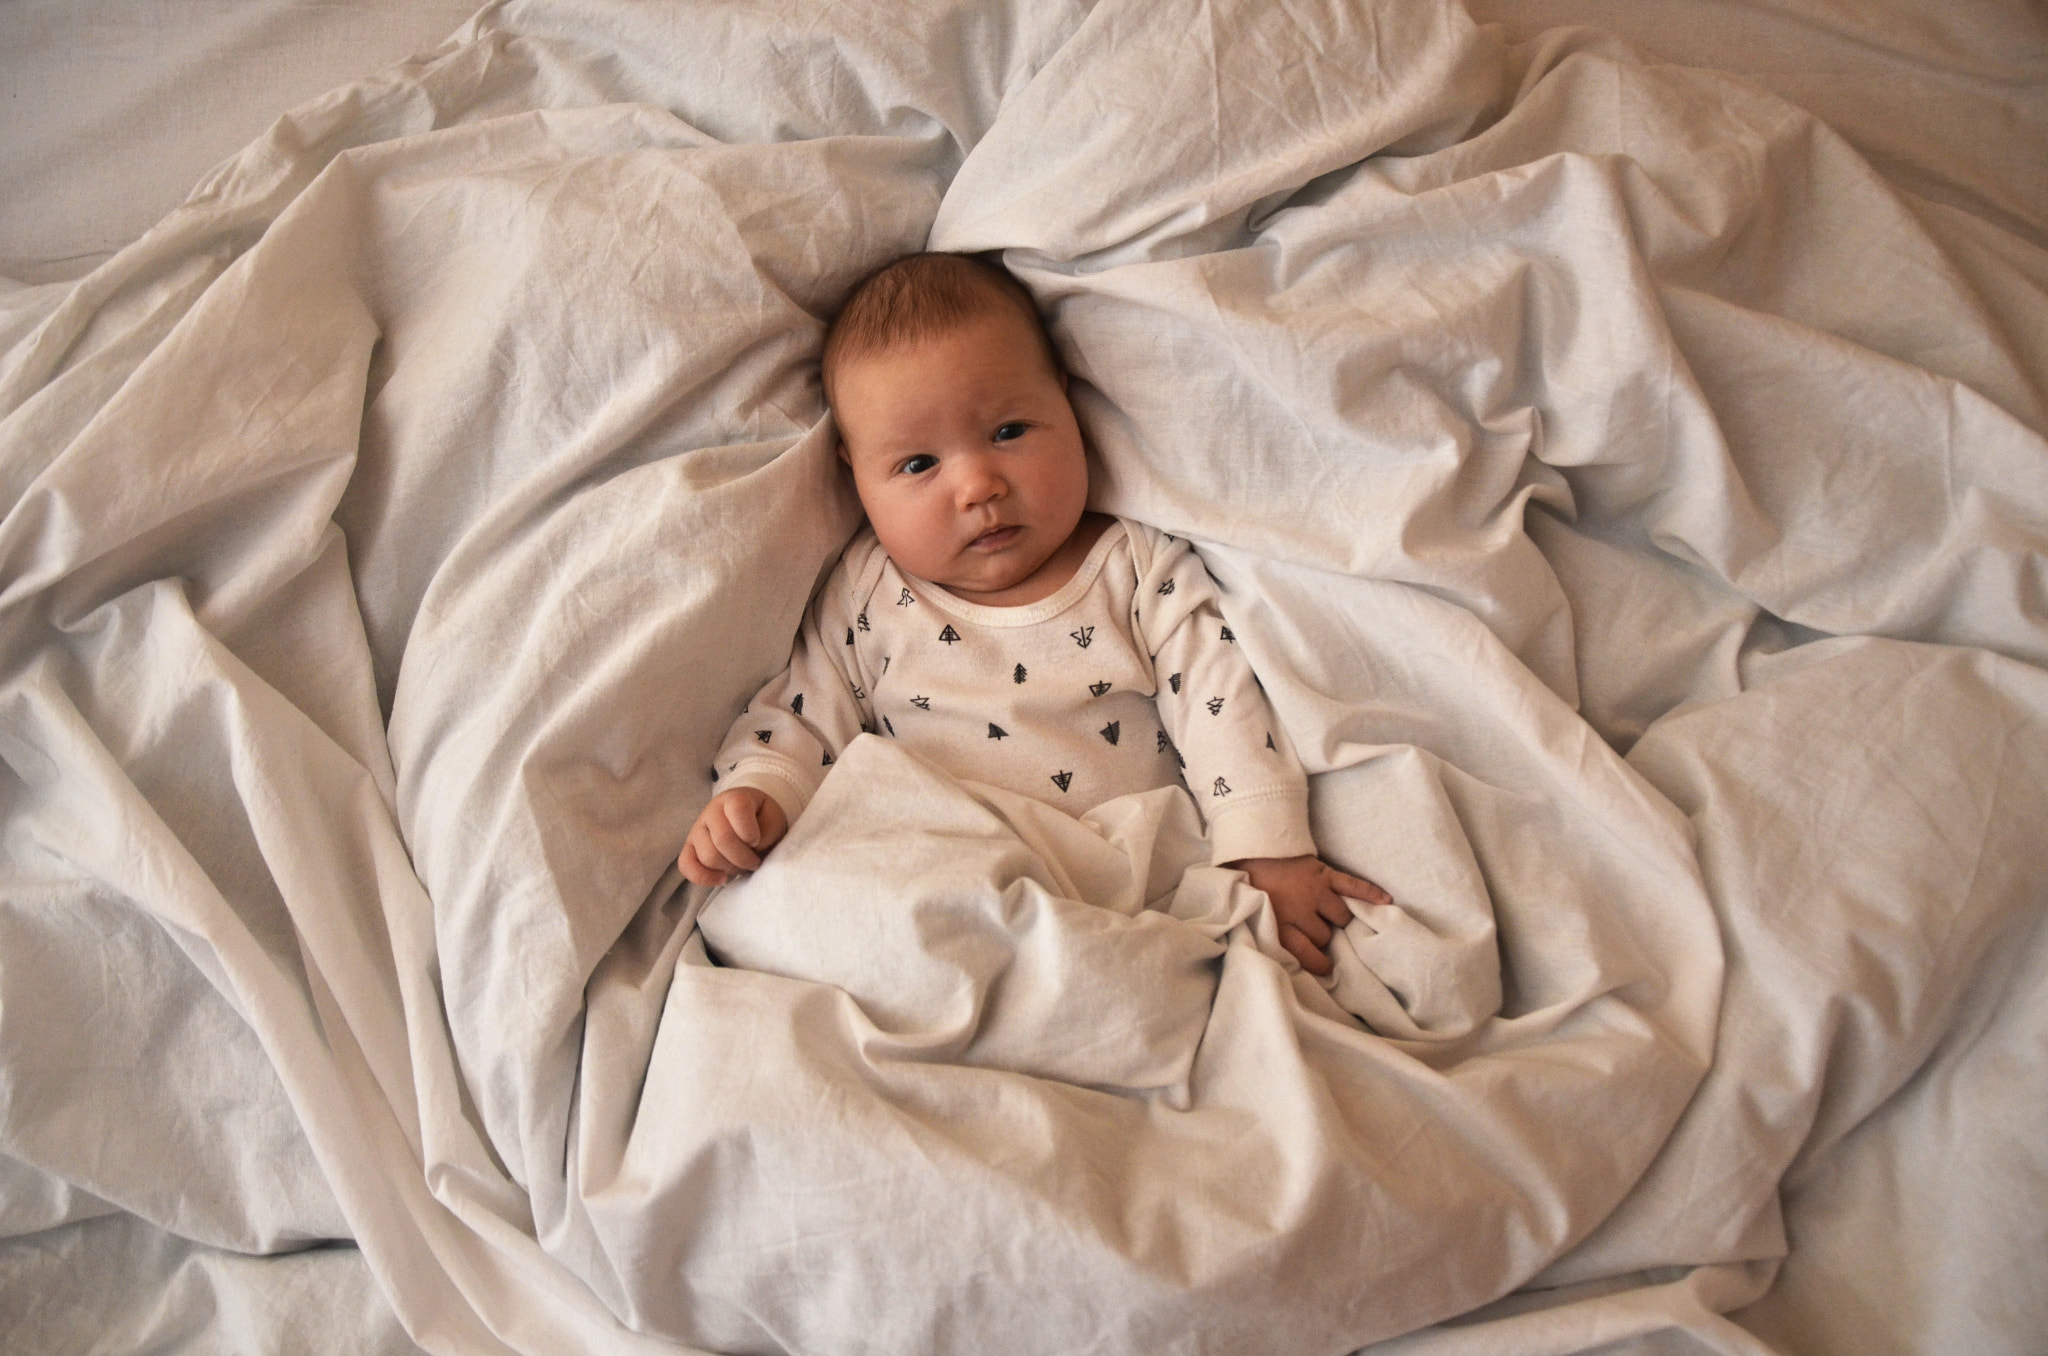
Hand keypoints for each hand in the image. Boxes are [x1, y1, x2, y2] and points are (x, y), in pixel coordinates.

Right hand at [679, 788, 789, 887]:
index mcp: (734, 799)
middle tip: (755, 862)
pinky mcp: (689, 847)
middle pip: (722, 840)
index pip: (738, 810)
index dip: (750, 832)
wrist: (749, 818)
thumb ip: (768, 831)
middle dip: (744, 858)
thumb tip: (752, 848)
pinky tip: (722, 879)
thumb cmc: (762, 819)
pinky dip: (703, 877)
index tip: (757, 840)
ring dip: (730, 868)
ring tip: (742, 866)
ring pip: (708, 857)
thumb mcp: (775, 819)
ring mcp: (697, 829)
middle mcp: (711, 811)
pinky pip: (686, 865)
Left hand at [1229, 854, 1391, 976]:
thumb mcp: (1257, 920)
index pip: (1307, 955)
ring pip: (1341, 917)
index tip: (1324, 968)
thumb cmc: (1255, 891)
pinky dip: (1371, 893)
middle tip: (1316, 932)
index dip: (1319, 964)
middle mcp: (1299, 910)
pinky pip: (1352, 886)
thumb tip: (1296, 964)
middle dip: (1323, 937)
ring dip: (1338, 920)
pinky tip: (1386, 901)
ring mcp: (1315, 891)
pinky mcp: (1324, 874)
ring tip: (1331, 917)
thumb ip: (1276, 940)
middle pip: (1325, 936)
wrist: (1253, 851)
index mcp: (1279, 925)